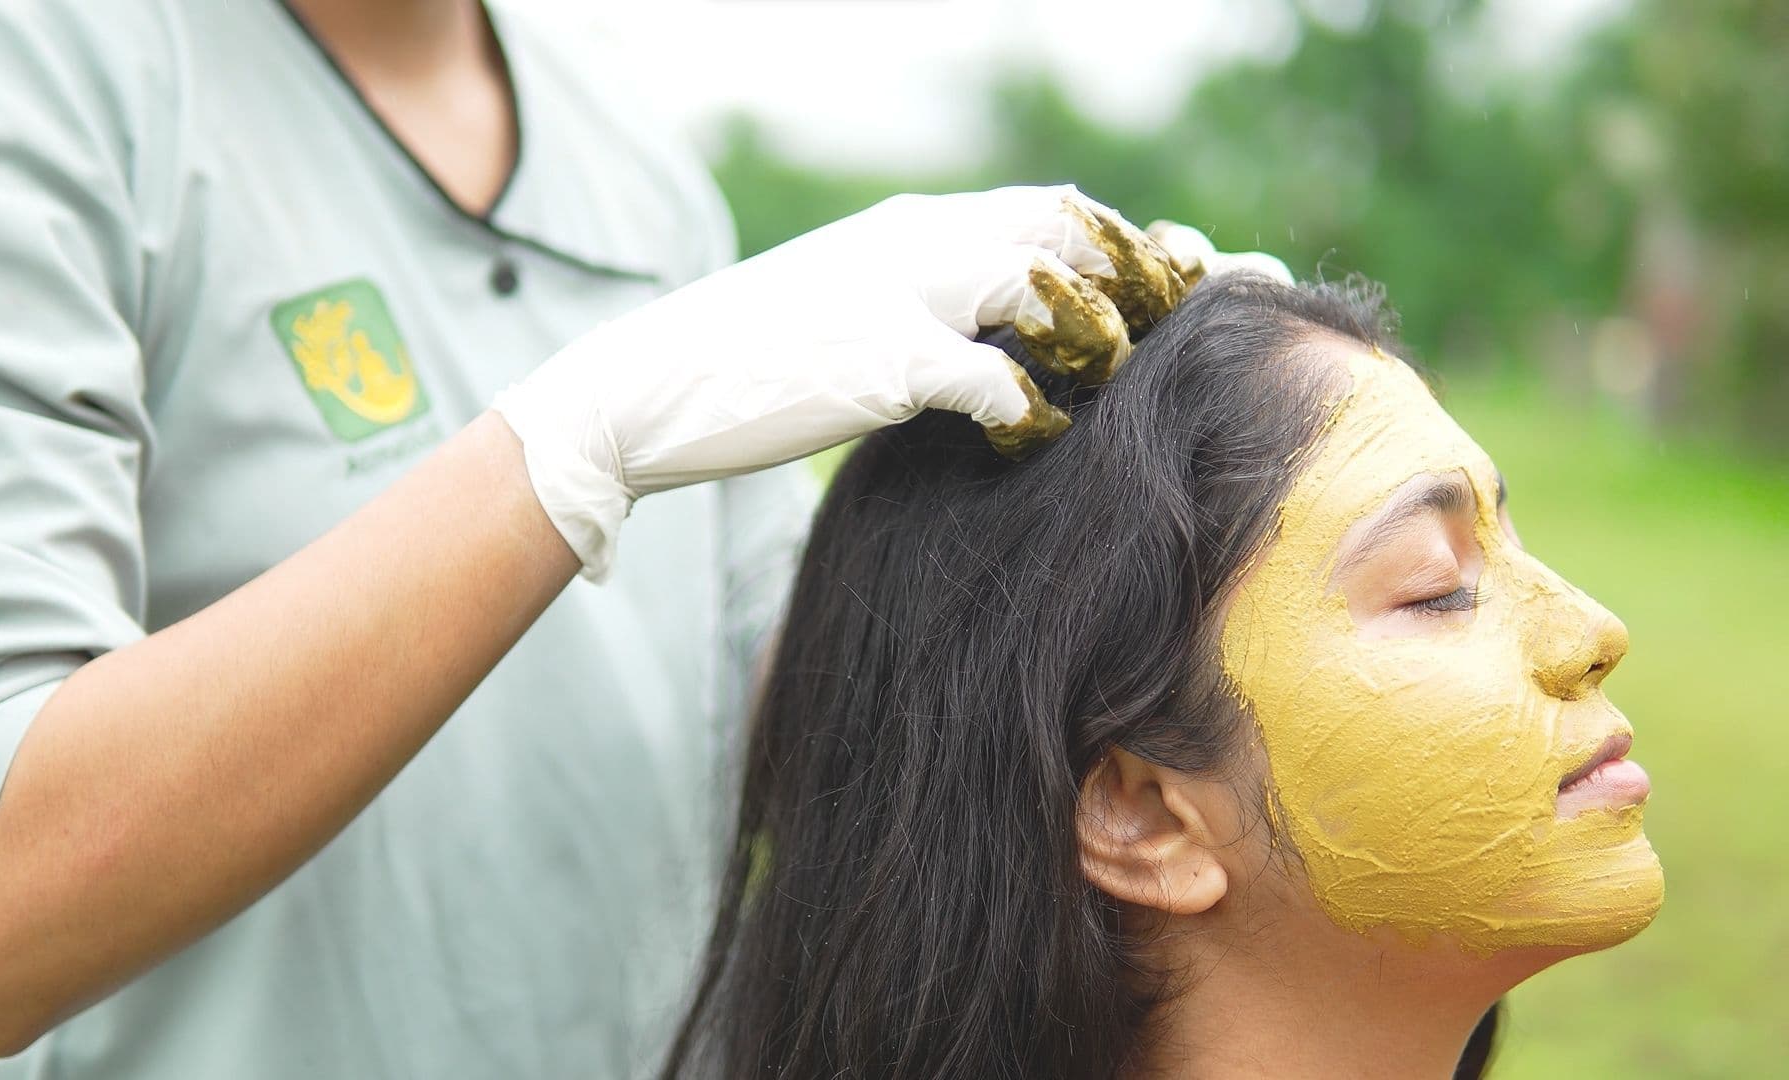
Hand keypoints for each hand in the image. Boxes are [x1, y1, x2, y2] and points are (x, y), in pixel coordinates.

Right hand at [493, 186, 1197, 579]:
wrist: (648, 385)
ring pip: (1043, 279)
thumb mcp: (845, 300)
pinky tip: (1034, 442)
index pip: (1055, 208)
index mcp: (915, 224)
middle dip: (1142, 273)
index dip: (1134, 243)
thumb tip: (997, 329)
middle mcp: (918, 241)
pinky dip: (1032, 414)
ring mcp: (899, 295)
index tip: (1192, 278)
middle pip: (1070, 225)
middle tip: (1188, 327)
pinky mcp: (878, 364)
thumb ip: (921, 296)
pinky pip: (992, 380)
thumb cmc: (750, 358)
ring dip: (1095, 330)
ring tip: (1109, 380)